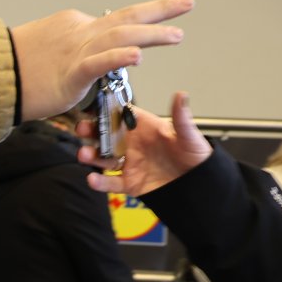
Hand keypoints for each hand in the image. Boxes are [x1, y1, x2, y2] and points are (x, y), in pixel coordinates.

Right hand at [11, 0, 192, 121]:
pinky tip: (138, 55)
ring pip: (120, 34)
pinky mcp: (70, 72)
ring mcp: (76, 49)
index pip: (113, 24)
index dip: (139, 25)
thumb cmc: (14, 70)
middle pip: (127, 16)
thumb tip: (82, 68)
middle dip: (160, 9)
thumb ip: (72, 57)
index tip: (155, 28)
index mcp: (75, 27)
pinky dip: (119, 56)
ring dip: (151, 33)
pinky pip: (99, 62)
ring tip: (176, 35)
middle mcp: (80, 32)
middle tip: (186, 3)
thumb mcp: (49, 54)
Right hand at [81, 92, 210, 195]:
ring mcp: (129, 163)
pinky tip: (92, 179)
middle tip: (81, 129)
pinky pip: (110, 182)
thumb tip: (181, 95)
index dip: (105, 111)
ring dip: (91, 156)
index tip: (93, 108)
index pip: (120, 115)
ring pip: (103, 158)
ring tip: (84, 155)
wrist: (199, 185)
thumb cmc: (195, 156)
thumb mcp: (189, 136)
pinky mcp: (130, 182)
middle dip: (91, 132)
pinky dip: (100, 182)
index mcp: (144, 128)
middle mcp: (133, 144)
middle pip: (105, 135)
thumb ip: (181, 118)